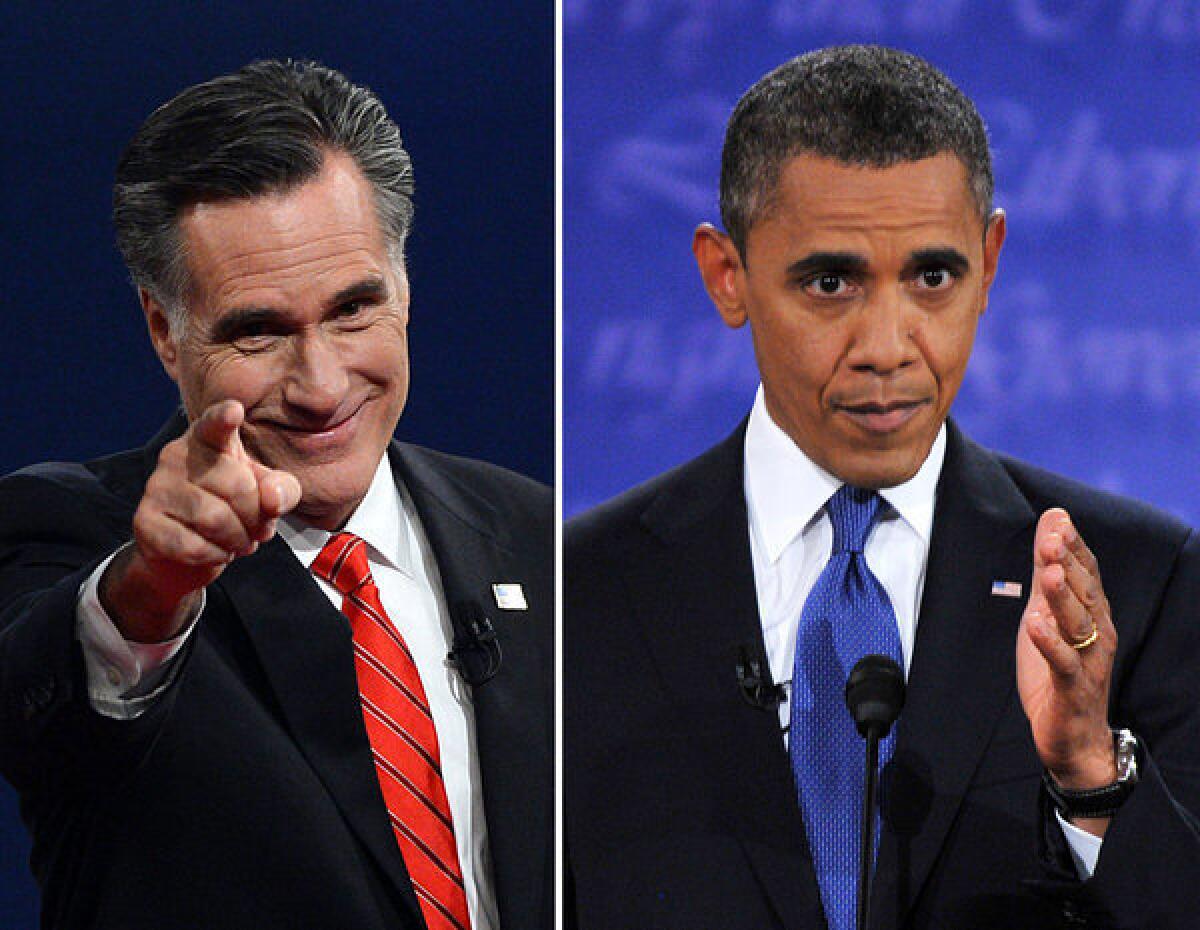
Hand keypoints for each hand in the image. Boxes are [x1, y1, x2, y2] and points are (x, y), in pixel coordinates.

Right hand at [100, 400, 301, 642]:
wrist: (188, 551)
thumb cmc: (234, 508)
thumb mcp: (268, 493)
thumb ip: (283, 489)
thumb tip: (273, 497)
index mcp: (210, 439)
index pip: (214, 424)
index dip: (223, 418)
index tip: (235, 410)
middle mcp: (177, 455)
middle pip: (235, 485)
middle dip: (256, 515)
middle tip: (257, 529)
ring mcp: (157, 487)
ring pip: (213, 518)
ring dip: (238, 539)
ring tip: (240, 541)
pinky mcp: (145, 521)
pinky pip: (191, 545)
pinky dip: (214, 555)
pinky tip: (217, 551)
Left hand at [1017, 509, 1117, 831]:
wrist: (1072, 737)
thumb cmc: (1059, 670)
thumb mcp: (1046, 613)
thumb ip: (1048, 570)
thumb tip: (1052, 521)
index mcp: (1093, 614)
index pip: (1087, 574)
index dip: (1074, 547)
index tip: (1058, 519)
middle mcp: (1098, 634)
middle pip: (1085, 594)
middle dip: (1069, 565)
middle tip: (1053, 537)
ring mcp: (1088, 661)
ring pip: (1079, 625)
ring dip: (1063, 597)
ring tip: (1049, 572)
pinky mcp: (1071, 688)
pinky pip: (1063, 663)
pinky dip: (1050, 643)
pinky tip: (1035, 624)